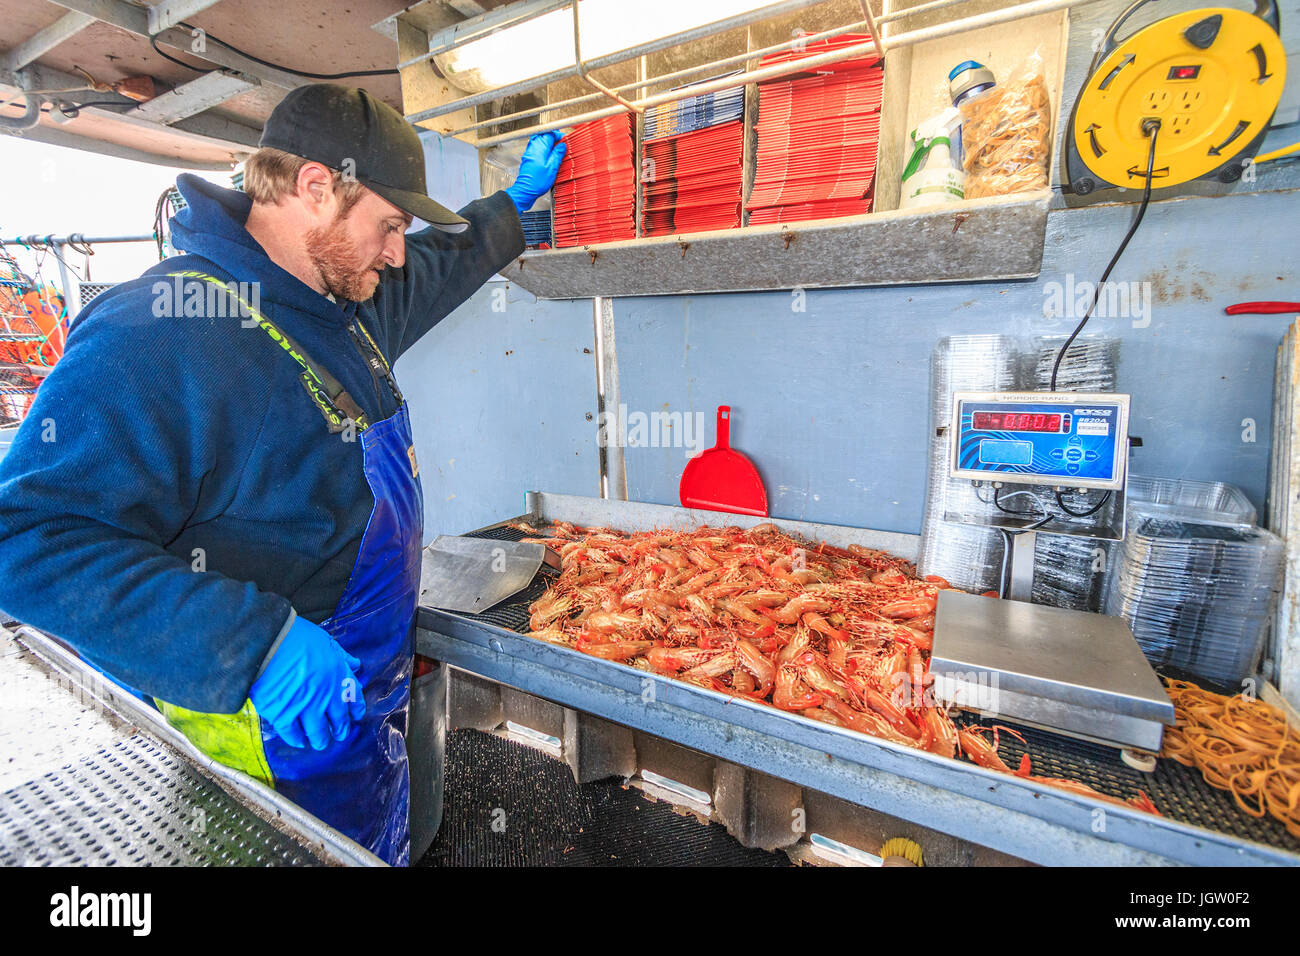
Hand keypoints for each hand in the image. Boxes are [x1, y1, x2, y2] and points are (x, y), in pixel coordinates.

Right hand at [250, 616, 365, 750]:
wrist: (267, 643)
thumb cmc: (296, 637)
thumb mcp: (326, 642)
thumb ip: (341, 657)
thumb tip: (356, 665)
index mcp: (338, 676)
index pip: (354, 698)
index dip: (355, 710)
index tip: (355, 716)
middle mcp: (325, 695)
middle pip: (338, 720)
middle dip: (340, 730)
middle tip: (338, 735)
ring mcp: (304, 707)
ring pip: (318, 733)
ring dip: (321, 740)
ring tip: (320, 743)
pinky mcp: (282, 715)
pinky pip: (292, 734)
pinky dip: (297, 740)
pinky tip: (299, 741)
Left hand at [505, 131, 566, 214]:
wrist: (526, 190)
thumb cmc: (537, 181)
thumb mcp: (553, 167)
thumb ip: (558, 154)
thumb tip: (562, 145)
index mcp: (540, 147)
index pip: (549, 133)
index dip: (558, 135)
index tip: (564, 140)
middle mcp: (533, 147)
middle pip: (543, 135)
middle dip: (553, 137)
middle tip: (560, 143)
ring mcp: (529, 152)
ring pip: (539, 140)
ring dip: (548, 142)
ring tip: (555, 149)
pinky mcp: (528, 157)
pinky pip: (536, 147)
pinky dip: (543, 148)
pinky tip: (548, 155)